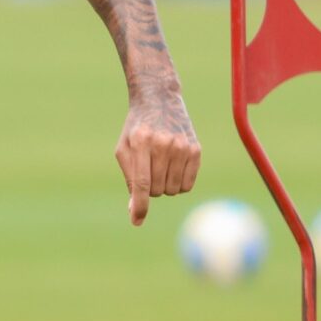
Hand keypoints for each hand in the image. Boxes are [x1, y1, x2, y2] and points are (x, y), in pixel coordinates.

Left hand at [116, 94, 200, 226]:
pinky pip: (187, 185)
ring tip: (160, 166)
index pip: (143, 183)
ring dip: (164, 186)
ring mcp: (183, 146)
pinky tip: (173, 167)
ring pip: (172, 190)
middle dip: (149, 188)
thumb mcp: (124, 149)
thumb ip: (130, 179)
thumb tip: (135, 212)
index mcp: (141, 142)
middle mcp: (164, 144)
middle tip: (148, 170)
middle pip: (157, 190)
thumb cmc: (137, 128)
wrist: (160, 100)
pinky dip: (178, 183)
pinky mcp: (196, 150)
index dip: (140, 205)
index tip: (137, 221)